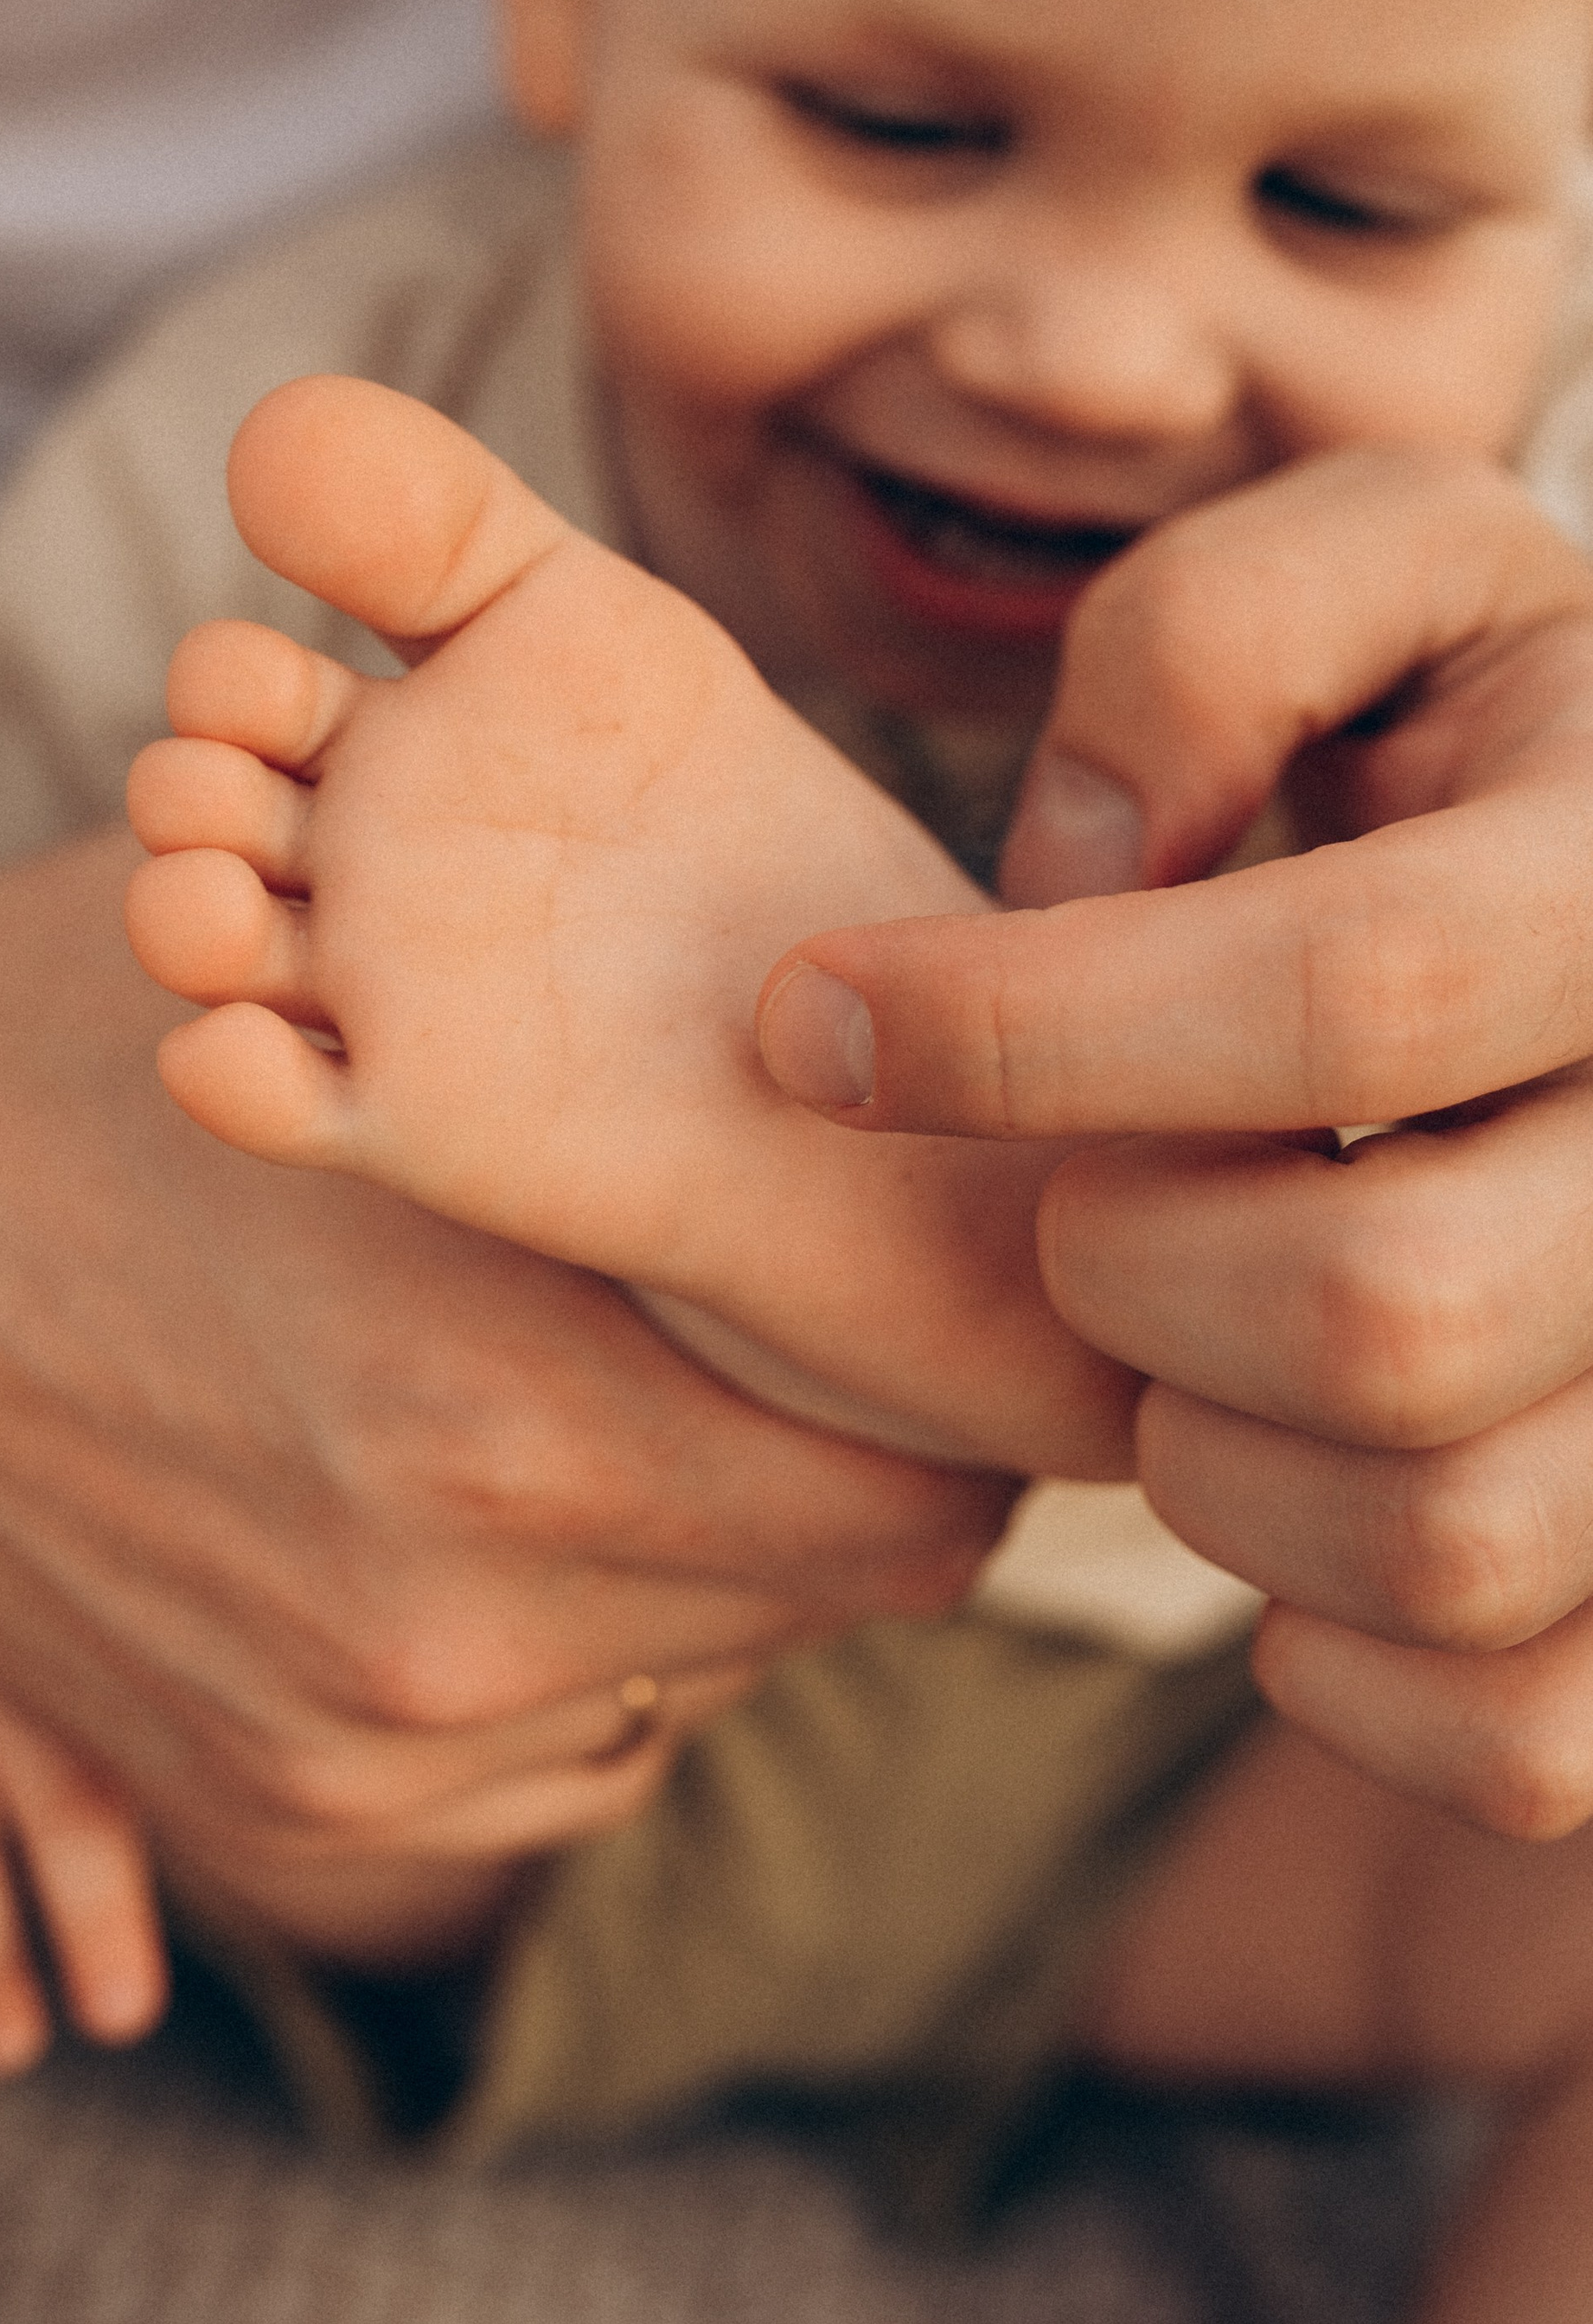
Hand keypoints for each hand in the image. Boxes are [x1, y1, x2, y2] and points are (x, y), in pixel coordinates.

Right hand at [0, 594, 1012, 1952]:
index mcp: (508, 1412)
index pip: (920, 1495)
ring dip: (711, 1556)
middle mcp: (449, 1627)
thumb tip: (901, 1096)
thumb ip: (642, 1089)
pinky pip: (552, 1764)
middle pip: (834, 1595)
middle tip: (806, 1328)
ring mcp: (349, 1747)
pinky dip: (573, 1651)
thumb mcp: (382, 996)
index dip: (962, 1395)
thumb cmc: (88, 1040)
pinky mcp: (262, 1812)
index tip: (934, 1306)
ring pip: (698, 1679)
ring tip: (634, 1386)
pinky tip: (495, 1495)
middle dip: (851, 1456)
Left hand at [756, 452, 1592, 1835]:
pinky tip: (1272, 1480)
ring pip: (1440, 1533)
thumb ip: (1226, 632)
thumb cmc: (1475, 748)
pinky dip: (1330, 1655)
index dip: (1026, 1026)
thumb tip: (1084, 866)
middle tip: (1078, 1198)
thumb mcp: (1385, 584)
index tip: (811, 1024)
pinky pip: (1513, 1739)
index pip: (1351, 992)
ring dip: (1210, 1454)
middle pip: (1384, 1307)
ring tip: (1184, 1322)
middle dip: (1125, 1261)